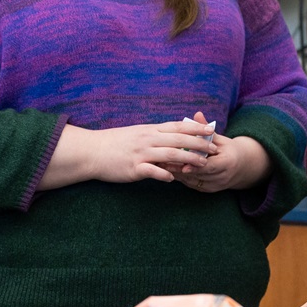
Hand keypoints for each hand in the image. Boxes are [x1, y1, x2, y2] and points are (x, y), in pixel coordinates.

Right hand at [84, 117, 220, 183]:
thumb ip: (155, 136)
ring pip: (170, 155)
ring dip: (188, 159)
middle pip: (179, 140)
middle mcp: (148, 139)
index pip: (178, 126)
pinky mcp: (134, 168)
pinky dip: (164, 175)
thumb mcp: (137, 134)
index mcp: (150, 130)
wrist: (92, 151)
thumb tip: (172, 138)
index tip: (211, 129)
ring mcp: (141, 153)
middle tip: (214, 149)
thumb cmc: (115, 143)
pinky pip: (152, 171)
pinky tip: (173, 179)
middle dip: (199, 144)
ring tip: (203, 164)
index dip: (196, 128)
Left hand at [172, 114, 270, 193]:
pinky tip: (167, 170)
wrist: (241, 167)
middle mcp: (222, 177)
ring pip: (192, 181)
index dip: (195, 166)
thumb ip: (207, 130)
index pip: (210, 166)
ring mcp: (214, 186)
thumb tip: (197, 114)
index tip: (181, 164)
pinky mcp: (207, 190)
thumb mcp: (220, 139)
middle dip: (180, 168)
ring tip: (161, 164)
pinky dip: (179, 177)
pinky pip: (191, 184)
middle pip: (198, 174)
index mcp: (228, 163)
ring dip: (177, 173)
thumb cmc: (228, 149)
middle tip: (163, 161)